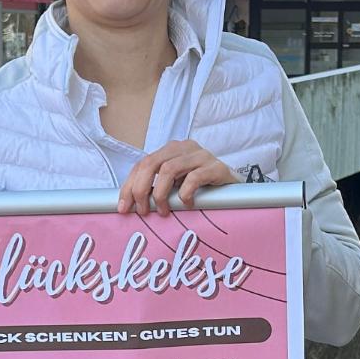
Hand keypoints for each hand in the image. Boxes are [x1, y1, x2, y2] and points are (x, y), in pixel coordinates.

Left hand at [116, 140, 234, 214]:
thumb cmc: (202, 189)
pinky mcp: (217, 167)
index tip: (123, 208)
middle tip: (143, 211)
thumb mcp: (176, 186)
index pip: (142, 164)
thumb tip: (129, 204)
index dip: (129, 186)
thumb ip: (156, 188)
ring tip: (164, 211)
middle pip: (151, 163)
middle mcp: (184, 148)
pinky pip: (194, 178)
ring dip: (161, 194)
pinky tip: (187, 205)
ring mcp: (201, 155)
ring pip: (169, 169)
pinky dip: (185, 194)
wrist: (236, 189)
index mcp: (170, 150)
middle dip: (141, 190)